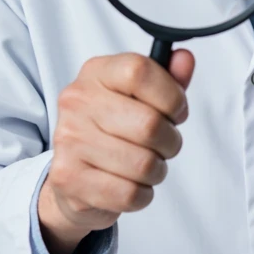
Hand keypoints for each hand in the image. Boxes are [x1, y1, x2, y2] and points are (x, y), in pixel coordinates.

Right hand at [37, 50, 194, 253]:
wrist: (74, 178)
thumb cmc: (113, 131)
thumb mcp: (140, 97)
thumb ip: (167, 78)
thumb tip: (184, 59)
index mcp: (96, 73)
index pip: (139, 71)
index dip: (171, 96)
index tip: (176, 111)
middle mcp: (77, 102)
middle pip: (149, 124)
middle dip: (170, 141)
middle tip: (163, 145)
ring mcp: (69, 140)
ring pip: (143, 164)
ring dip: (156, 170)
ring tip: (146, 165)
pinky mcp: (69, 179)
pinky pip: (129, 193)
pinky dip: (142, 194)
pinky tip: (131, 184)